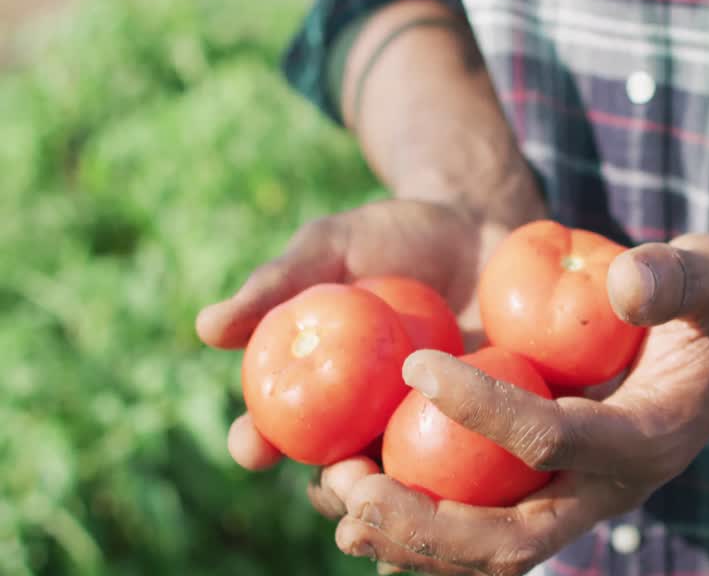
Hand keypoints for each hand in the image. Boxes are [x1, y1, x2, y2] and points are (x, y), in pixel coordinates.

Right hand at [195, 199, 513, 506]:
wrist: (480, 225)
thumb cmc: (395, 236)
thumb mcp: (334, 246)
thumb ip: (279, 282)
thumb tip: (207, 327)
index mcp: (315, 390)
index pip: (273, 429)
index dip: (256, 444)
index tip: (252, 445)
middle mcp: (366, 422)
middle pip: (340, 476)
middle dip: (334, 491)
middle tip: (342, 479)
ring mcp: (429, 429)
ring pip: (406, 486)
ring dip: (399, 496)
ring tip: (398, 486)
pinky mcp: (488, 426)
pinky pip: (475, 459)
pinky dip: (465, 477)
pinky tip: (466, 479)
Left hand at [330, 235, 708, 574]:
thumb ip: (677, 275)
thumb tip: (622, 286)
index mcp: (648, 439)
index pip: (552, 439)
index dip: (483, 408)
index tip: (417, 364)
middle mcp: (611, 490)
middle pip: (514, 541)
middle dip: (428, 528)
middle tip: (352, 491)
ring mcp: (581, 499)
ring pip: (491, 553)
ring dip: (412, 539)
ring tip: (337, 499)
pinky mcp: (556, 491)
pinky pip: (486, 527)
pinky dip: (425, 524)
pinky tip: (366, 497)